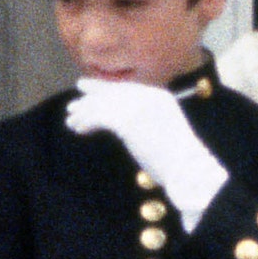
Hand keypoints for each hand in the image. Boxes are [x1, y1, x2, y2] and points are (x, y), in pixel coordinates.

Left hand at [67, 79, 231, 221]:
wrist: (187, 169)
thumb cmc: (179, 160)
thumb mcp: (163, 132)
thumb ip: (147, 123)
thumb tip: (128, 126)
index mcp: (160, 98)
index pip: (127, 89)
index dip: (106, 90)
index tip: (89, 91)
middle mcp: (149, 96)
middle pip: (113, 92)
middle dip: (91, 97)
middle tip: (73, 104)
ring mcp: (138, 106)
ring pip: (103, 104)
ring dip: (85, 113)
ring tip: (71, 120)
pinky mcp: (127, 120)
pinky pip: (99, 117)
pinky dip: (87, 122)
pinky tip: (78, 130)